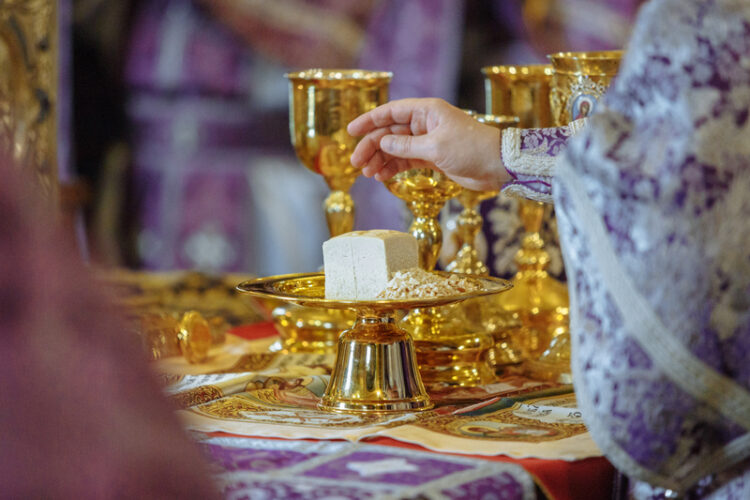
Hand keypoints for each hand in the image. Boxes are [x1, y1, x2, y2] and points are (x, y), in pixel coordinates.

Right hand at [347, 98, 509, 191]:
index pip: (391, 112)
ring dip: (380, 160)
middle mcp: (425, 123)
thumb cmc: (472, 149)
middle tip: (356, 163)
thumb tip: (383, 143)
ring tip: (367, 174)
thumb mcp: (435, 147)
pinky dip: (393, 168)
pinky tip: (382, 176)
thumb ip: (406, 146)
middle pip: (390, 133)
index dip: (369, 121)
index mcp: (427, 111)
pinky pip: (406, 160)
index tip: (351, 131)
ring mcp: (428, 140)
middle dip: (372, 147)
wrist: (498, 166)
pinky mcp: (432, 157)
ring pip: (396, 148)